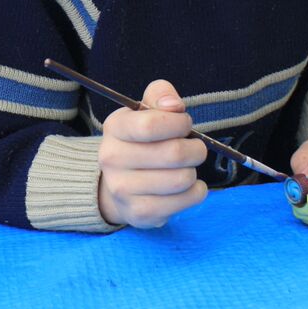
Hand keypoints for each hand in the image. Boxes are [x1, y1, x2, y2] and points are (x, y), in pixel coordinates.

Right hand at [97, 79, 208, 226]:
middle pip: (174, 154)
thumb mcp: (146, 111)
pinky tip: (185, 187)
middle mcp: (112, 158)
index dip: (179, 123)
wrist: (118, 184)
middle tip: (194, 149)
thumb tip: (174, 106)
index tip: (184, 125)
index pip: (151, 125)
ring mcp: (122, 189)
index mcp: (115, 127)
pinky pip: (185, 201)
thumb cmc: (142, 140)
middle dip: (195, 149)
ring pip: (182, 179)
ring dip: (194, 171)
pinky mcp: (139, 213)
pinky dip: (196, 192)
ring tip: (185, 168)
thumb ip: (161, 95)